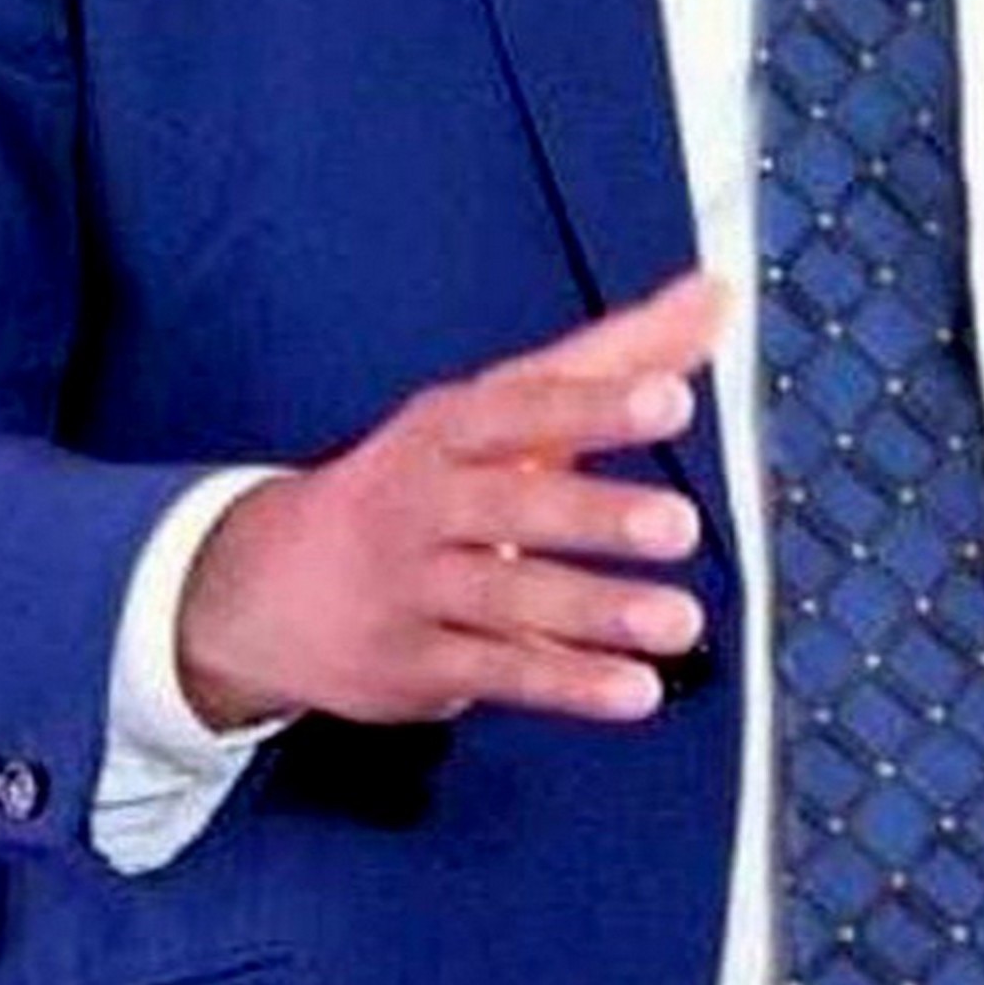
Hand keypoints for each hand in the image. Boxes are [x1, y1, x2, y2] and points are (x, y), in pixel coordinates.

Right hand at [173, 270, 726, 731]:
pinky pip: (497, 673)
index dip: (597, 403)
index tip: (672, 398)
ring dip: (597, 610)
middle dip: (597, 515)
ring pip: (508, 596)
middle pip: (515, 503)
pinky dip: (567, 683)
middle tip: (680, 524)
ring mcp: (415, 584)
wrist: (266, 585)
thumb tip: (717, 293)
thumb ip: (613, 361)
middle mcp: (428, 499)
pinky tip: (637, 691)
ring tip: (681, 621)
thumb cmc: (422, 482)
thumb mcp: (499, 411)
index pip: (526, 405)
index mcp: (452, 426)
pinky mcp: (415, 663)